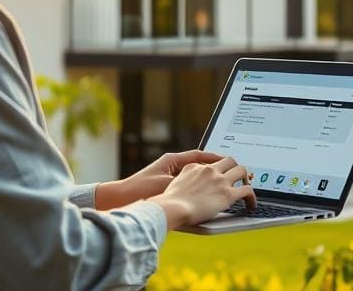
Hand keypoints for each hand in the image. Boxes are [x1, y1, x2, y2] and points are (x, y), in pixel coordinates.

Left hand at [95, 150, 223, 209]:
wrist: (122, 197)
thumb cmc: (140, 189)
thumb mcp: (165, 184)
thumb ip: (183, 182)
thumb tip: (201, 184)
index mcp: (172, 160)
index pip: (198, 155)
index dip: (214, 158)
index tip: (227, 160)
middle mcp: (171, 165)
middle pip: (197, 163)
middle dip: (213, 166)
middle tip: (230, 170)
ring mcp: (169, 174)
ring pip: (193, 174)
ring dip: (205, 177)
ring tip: (221, 182)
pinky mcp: (166, 185)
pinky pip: (187, 184)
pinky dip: (197, 187)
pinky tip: (205, 194)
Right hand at [149, 156, 256, 228]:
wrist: (173, 208)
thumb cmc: (169, 203)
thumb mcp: (173, 186)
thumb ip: (183, 183)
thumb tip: (187, 190)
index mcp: (194, 166)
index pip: (212, 163)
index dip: (219, 170)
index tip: (222, 175)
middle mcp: (209, 170)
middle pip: (229, 160)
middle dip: (235, 168)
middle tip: (238, 178)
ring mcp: (219, 181)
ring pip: (241, 170)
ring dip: (246, 179)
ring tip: (246, 188)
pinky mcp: (227, 194)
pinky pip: (247, 191)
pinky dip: (252, 197)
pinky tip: (251, 204)